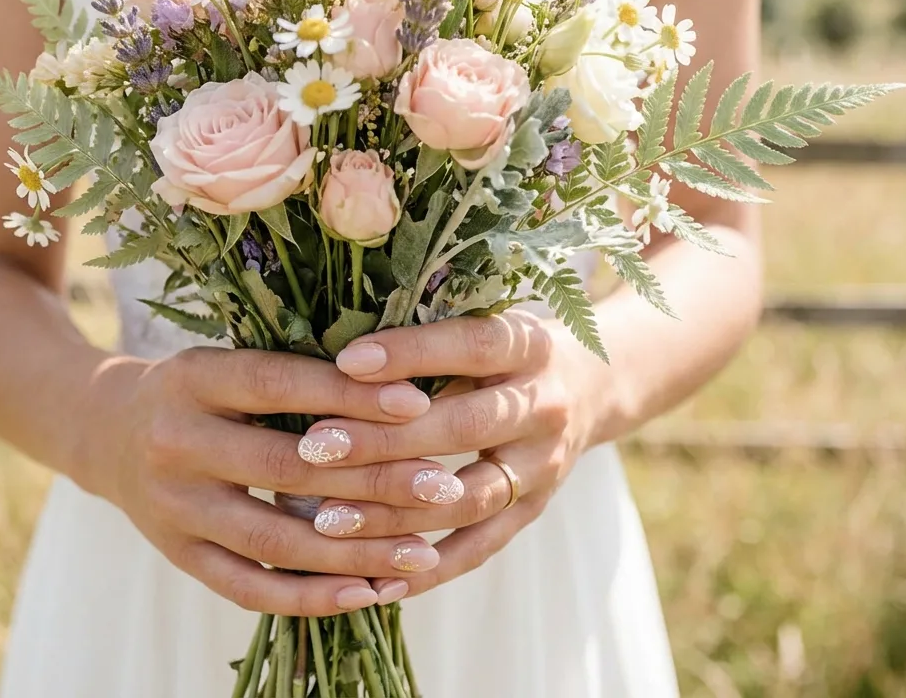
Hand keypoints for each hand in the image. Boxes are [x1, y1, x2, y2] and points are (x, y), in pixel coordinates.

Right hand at [65, 346, 459, 615]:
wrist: (107, 432)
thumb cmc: (200, 390)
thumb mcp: (232, 361)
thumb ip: (298, 373)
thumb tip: (404, 391)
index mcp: (192, 378)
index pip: (278, 385)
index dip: (348, 396)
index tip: (418, 404)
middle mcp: (174, 443)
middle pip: (285, 468)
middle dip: (372, 479)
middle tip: (443, 486)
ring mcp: (172, 507)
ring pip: (274, 539)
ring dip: (356, 552)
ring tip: (424, 553)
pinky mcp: (177, 555)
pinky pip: (249, 587)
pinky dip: (310, 596)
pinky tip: (368, 594)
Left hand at [294, 310, 603, 601]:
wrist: (589, 385)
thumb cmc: (502, 348)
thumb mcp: (480, 322)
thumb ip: (425, 339)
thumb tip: (337, 358)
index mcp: (528, 346)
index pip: (470, 347)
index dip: (411, 354)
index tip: (345, 362)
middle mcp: (543, 407)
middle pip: (465, 428)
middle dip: (386, 441)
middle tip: (316, 447)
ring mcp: (543, 466)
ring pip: (469, 499)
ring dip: (397, 513)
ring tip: (328, 519)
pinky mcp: (533, 511)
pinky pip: (478, 548)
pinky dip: (427, 570)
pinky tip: (374, 583)